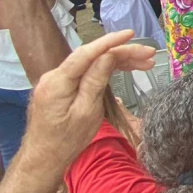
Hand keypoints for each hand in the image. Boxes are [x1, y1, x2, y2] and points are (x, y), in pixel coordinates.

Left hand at [26, 30, 155, 170]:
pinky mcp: (62, 87)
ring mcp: (57, 80)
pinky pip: (86, 72)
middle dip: (121, 53)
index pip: (86, 53)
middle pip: (92, 56)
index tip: (131, 34)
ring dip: (118, 61)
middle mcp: (54, 76)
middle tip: (149, 56)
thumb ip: (96, 81)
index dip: (110, 41)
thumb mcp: (86, 112)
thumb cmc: (66, 141)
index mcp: (58, 82)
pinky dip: (106, 69)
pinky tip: (125, 69)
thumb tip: (108, 56)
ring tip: (145, 63)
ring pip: (92, 63)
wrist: (43, 158)